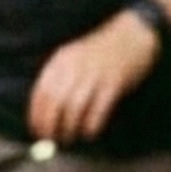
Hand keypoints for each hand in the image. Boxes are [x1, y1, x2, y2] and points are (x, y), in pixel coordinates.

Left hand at [26, 9, 163, 145]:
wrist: (134, 32)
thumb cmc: (101, 51)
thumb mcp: (73, 57)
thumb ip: (59, 79)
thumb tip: (46, 114)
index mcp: (61, 60)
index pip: (41, 93)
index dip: (36, 116)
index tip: (37, 131)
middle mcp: (75, 67)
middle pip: (55, 103)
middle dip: (51, 126)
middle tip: (52, 139)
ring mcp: (95, 74)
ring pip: (74, 109)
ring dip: (69, 128)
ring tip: (70, 138)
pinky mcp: (114, 83)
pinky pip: (98, 110)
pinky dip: (91, 125)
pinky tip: (90, 132)